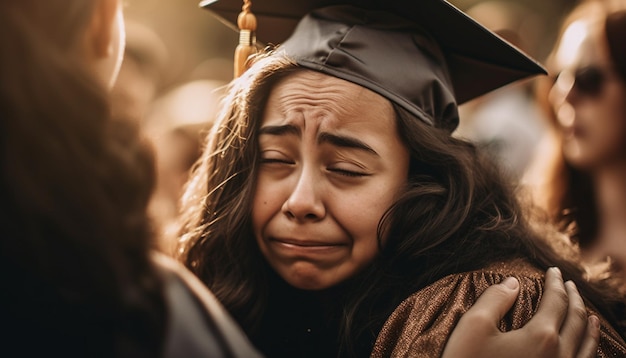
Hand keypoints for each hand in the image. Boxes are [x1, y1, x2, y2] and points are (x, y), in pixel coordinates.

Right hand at [442, 267, 599, 357]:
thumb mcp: (473, 326)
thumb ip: (495, 299)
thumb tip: (513, 282)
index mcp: (541, 336)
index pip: (556, 300)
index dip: (555, 282)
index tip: (553, 270)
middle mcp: (559, 355)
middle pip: (576, 319)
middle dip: (573, 298)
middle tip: (569, 284)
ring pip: (587, 345)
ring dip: (588, 324)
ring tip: (588, 314)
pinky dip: (590, 349)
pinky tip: (586, 347)